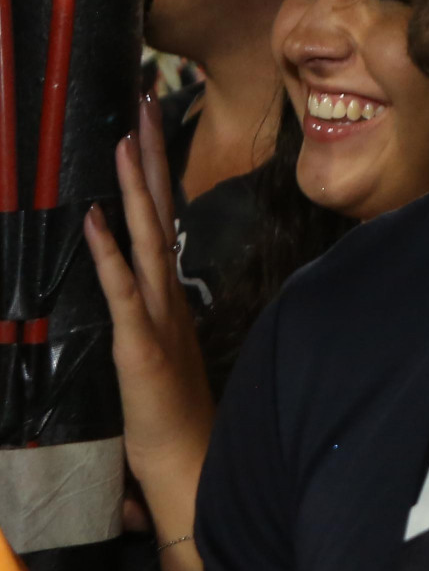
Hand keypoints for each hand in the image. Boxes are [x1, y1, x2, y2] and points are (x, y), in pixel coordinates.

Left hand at [85, 96, 214, 495]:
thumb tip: (137, 298)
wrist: (191, 467)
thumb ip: (148, 324)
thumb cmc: (172, 422)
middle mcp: (169, 296)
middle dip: (153, 157)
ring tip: (127, 139)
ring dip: (136, 187)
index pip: (163, 221)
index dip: (155, 174)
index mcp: (170, 297)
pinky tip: (95, 220)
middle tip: (145, 104)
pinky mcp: (140, 344)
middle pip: (161, 212)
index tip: (148, 128)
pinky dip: (108, 253)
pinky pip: (122, 291)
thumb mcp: (158, 359)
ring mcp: (158, 317)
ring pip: (146, 238)